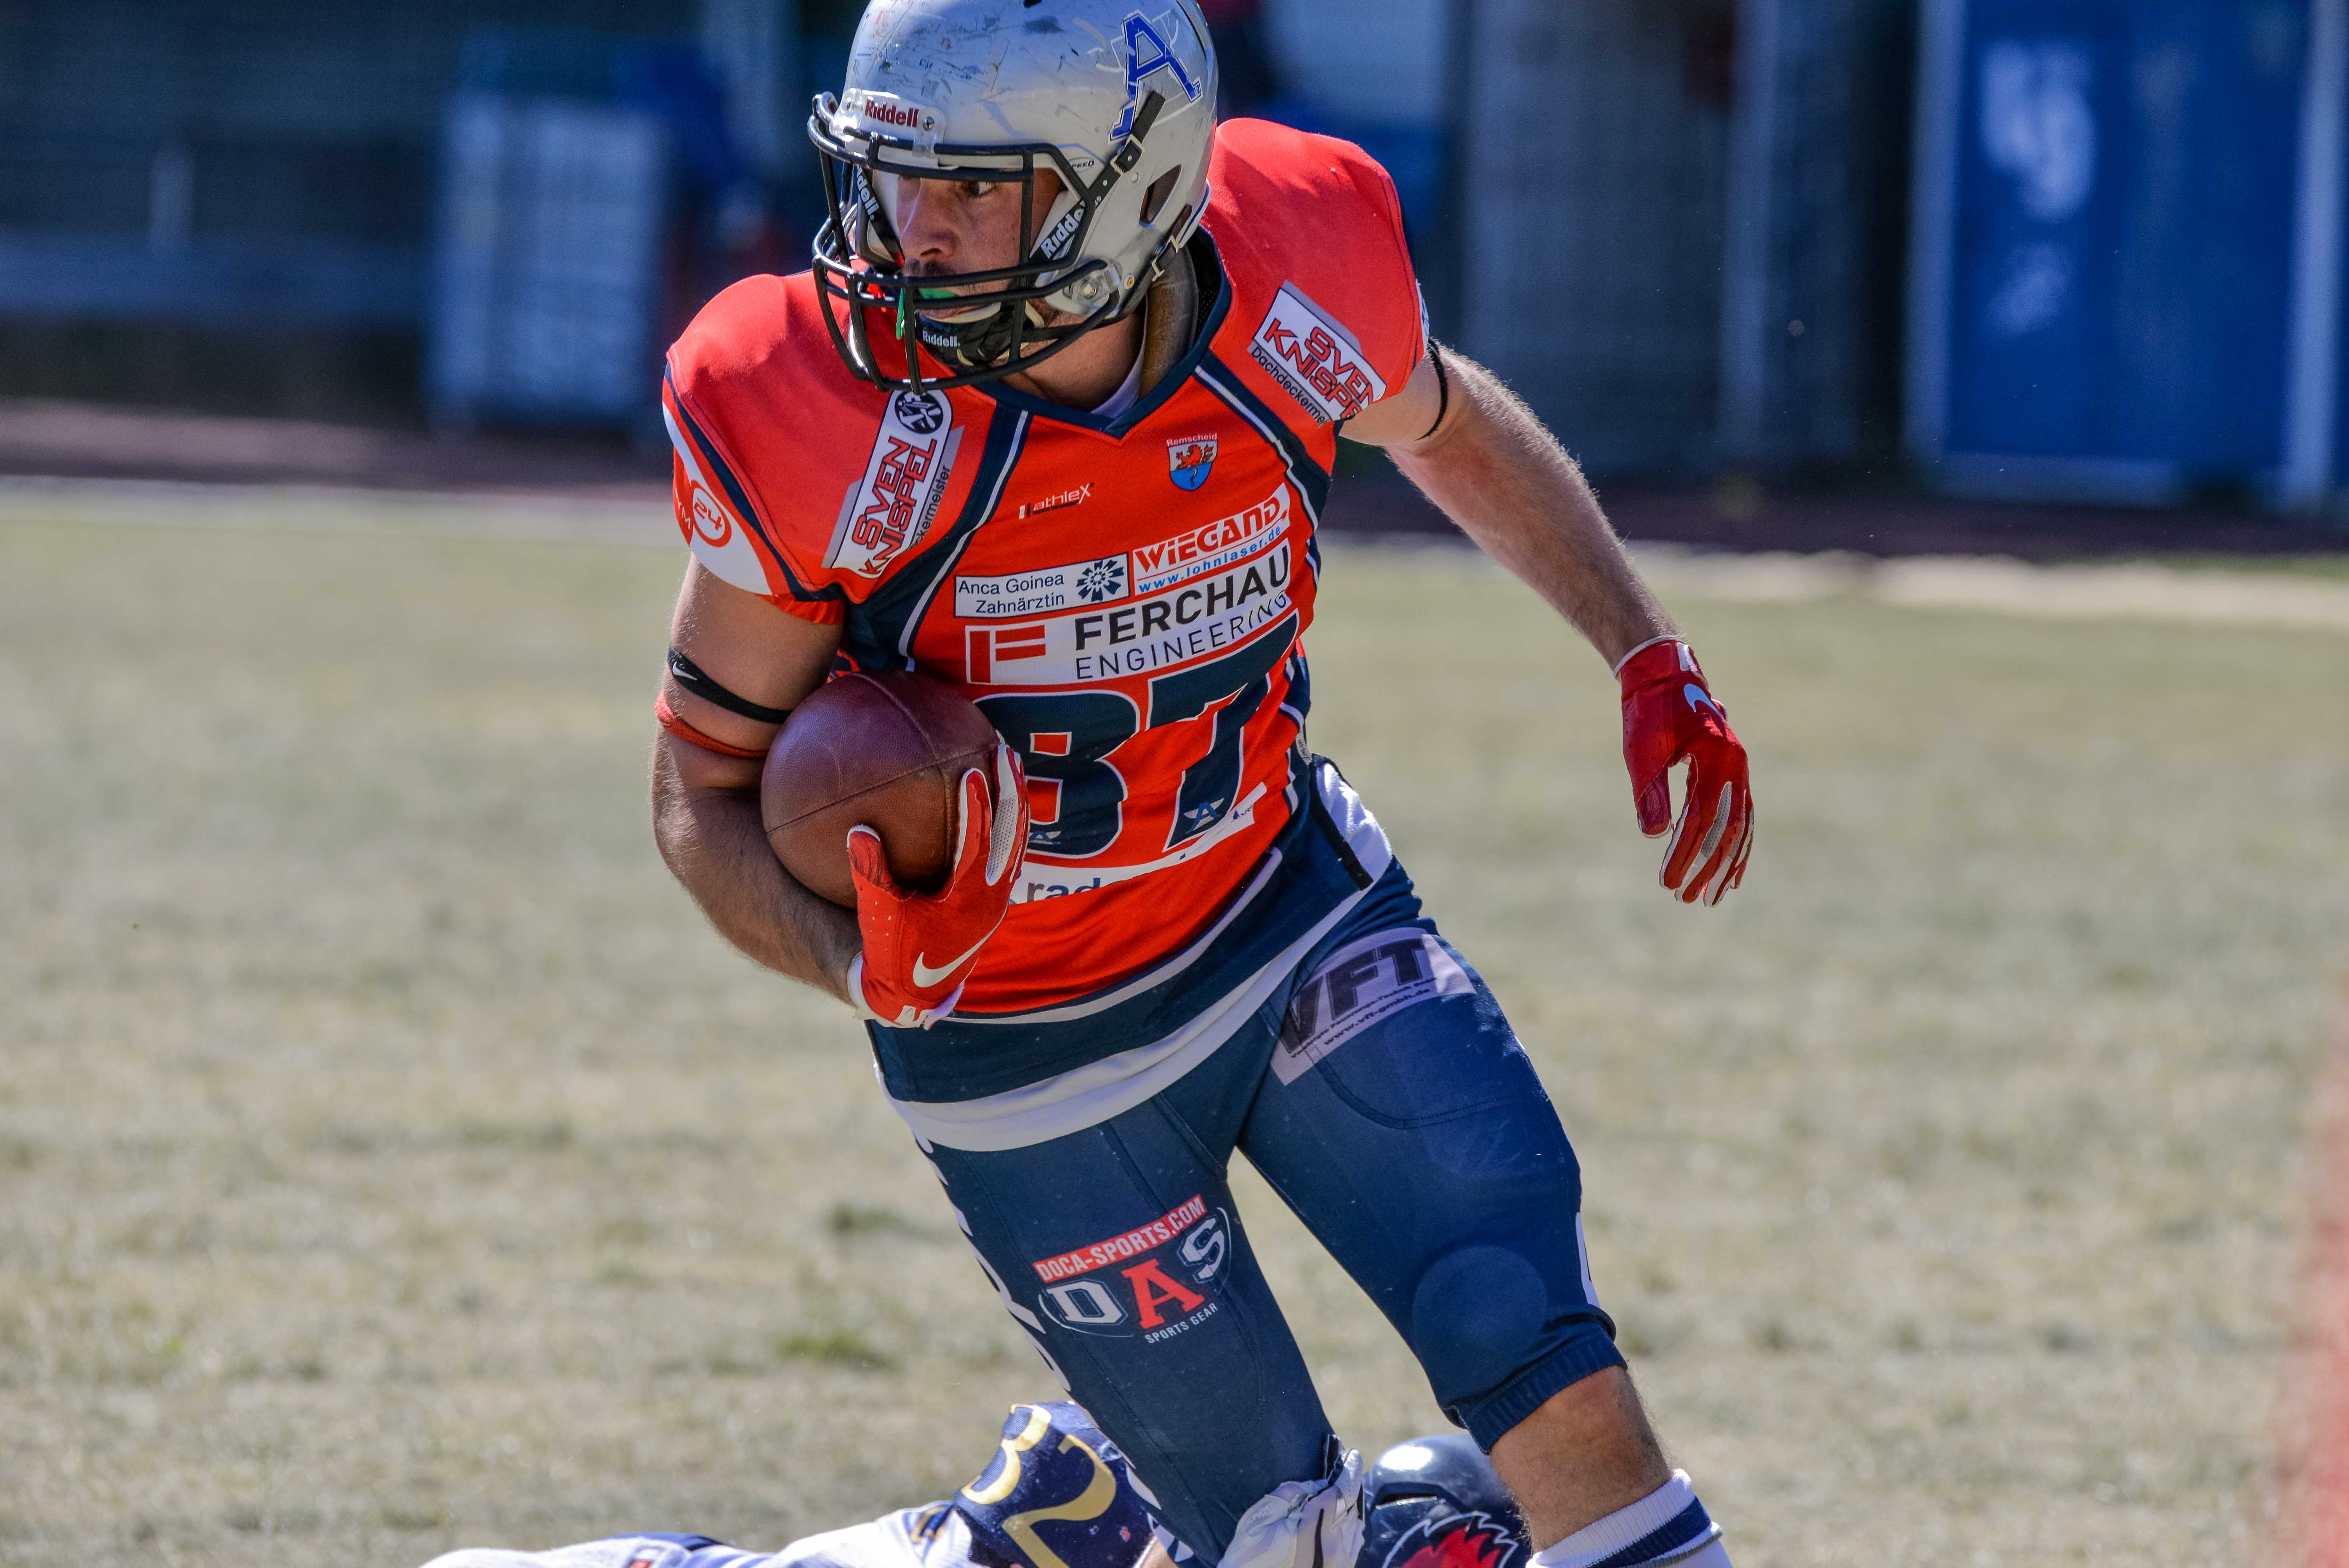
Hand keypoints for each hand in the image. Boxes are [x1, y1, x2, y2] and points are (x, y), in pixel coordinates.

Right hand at [847, 744, 1027, 1027]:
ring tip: (1010, 762)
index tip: (973, 767)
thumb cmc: (893, 953)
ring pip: (1018, 840)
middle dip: (1011, 789)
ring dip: (1016, 801)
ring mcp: (999, 898)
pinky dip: (1008, 821)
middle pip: (1013, 832)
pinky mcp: (995, 899)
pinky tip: (998, 797)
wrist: (914, 991)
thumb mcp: (877, 914)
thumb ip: (869, 872)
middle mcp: (993, 896)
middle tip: (1004, 749)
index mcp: (968, 897)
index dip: (978, 804)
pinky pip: (1010, 851)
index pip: (980, 841)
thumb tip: (859, 828)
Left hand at [1618, 638, 1752, 905]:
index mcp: (1718, 759)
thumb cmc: (1649, 711)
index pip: (1702, 819)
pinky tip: (1733, 872)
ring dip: (1726, 864)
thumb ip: (1651, 792)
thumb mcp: (1643, 751)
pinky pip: (1742, 816)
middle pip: (1728, 830)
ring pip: (1740, 827)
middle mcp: (1736, 767)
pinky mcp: (1732, 774)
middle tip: (1688, 899)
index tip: (1668, 882)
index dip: (1685, 854)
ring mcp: (1738, 771)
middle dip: (1708, 868)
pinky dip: (1737, 846)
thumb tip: (1656, 836)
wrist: (1664, 675)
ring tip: (1713, 897)